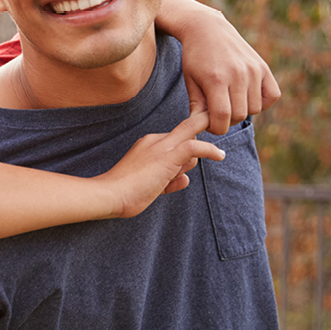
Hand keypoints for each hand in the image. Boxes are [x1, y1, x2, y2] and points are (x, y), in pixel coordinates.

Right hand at [98, 108, 224, 218]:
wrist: (110, 195)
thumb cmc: (125, 193)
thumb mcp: (151, 185)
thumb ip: (170, 179)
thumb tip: (185, 179)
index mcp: (147, 144)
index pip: (176, 142)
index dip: (185, 155)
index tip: (189, 162)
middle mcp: (154, 140)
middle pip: (187, 134)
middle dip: (198, 140)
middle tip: (198, 157)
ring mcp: (161, 147)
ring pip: (192, 138)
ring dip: (193, 159)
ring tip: (166, 181)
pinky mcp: (167, 157)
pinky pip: (195, 147)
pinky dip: (210, 150)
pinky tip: (220, 155)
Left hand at [176, 4, 279, 134]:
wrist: (208, 29)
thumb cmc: (195, 57)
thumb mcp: (190, 81)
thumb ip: (197, 106)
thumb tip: (201, 127)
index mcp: (216, 79)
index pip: (222, 117)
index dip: (215, 127)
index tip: (209, 123)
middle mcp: (238, 74)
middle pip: (239, 115)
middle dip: (227, 120)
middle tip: (217, 112)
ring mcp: (253, 70)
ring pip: (255, 108)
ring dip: (243, 110)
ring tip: (229, 101)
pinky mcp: (263, 67)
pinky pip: (272, 96)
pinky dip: (262, 102)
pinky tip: (247, 96)